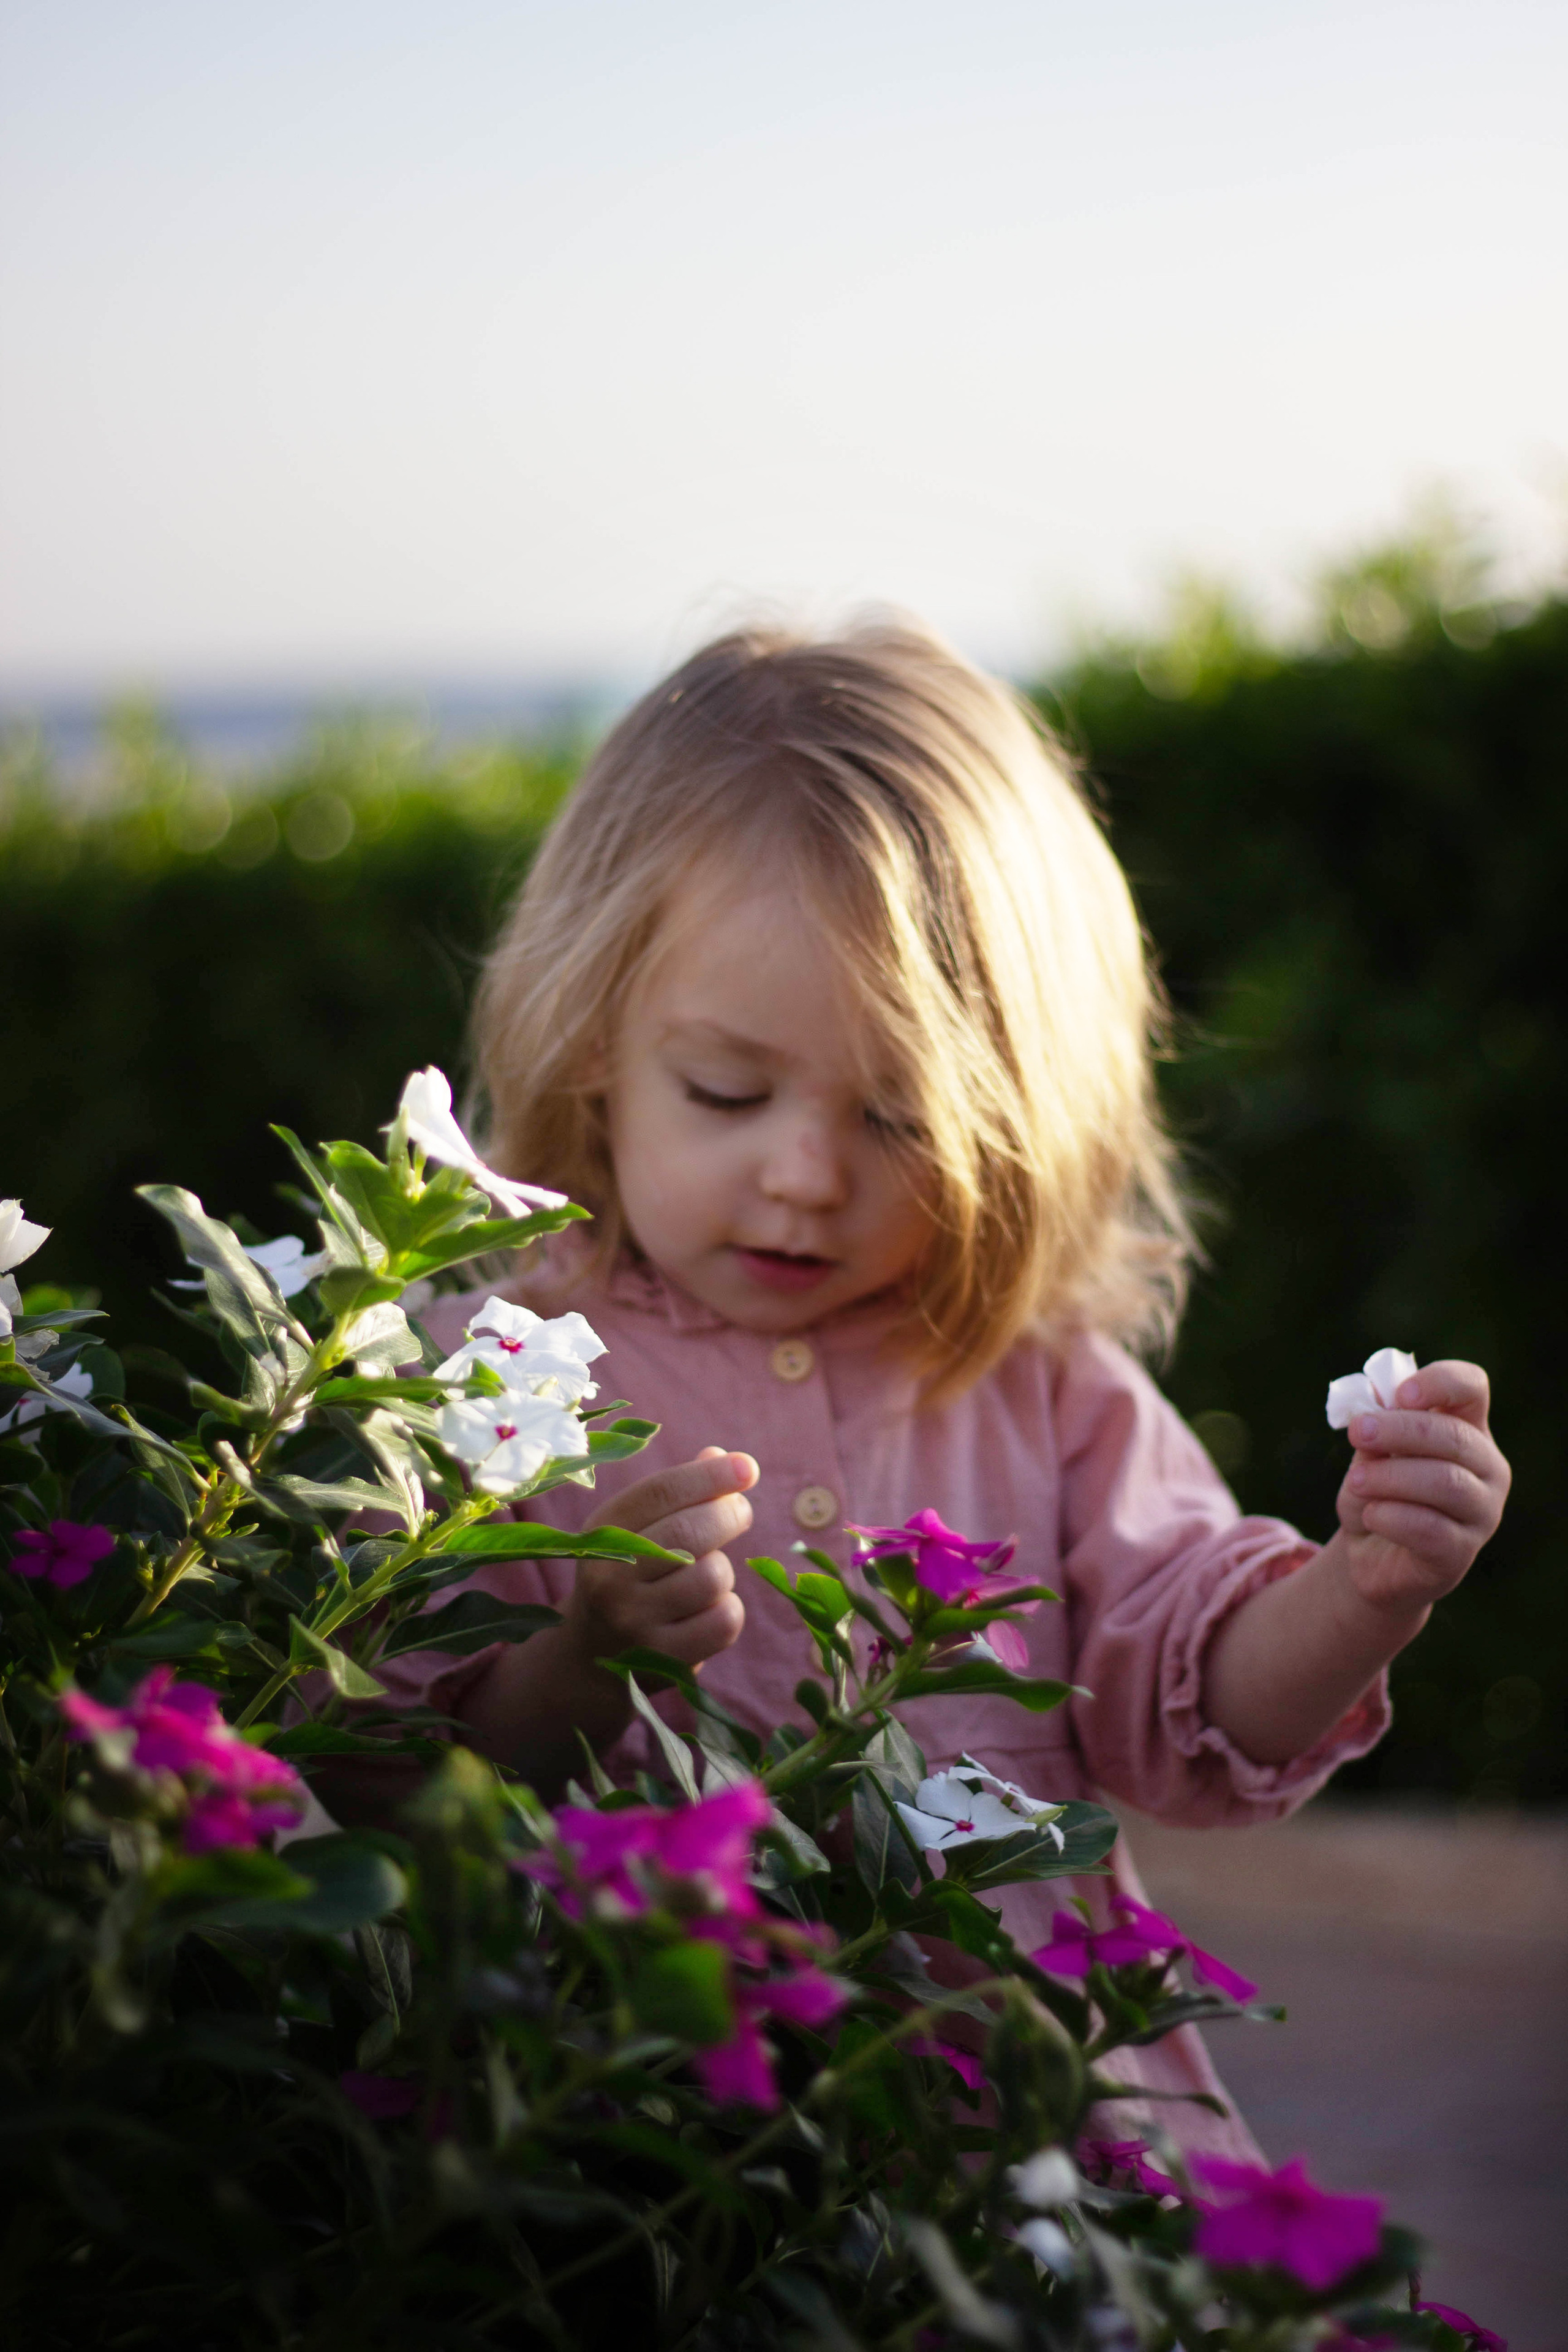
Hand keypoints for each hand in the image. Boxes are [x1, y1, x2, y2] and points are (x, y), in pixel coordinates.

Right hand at [564, 1445, 755, 1670]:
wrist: (591, 1654)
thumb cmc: (629, 1574)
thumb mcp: (637, 1529)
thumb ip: (677, 1493)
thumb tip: (727, 1458)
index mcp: (603, 1533)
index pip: (661, 1493)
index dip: (709, 1476)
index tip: (745, 1467)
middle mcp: (611, 1578)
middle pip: (691, 1532)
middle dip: (729, 1514)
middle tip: (739, 1512)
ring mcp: (634, 1623)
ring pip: (714, 1577)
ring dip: (722, 1572)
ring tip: (704, 1576)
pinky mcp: (662, 1660)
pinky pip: (724, 1621)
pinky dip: (727, 1610)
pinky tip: (705, 1612)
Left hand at [1335, 1359, 1509, 1612]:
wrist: (1369, 1554)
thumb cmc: (1376, 1492)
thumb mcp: (1369, 1453)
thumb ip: (1376, 1426)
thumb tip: (1375, 1395)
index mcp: (1467, 1428)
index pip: (1472, 1388)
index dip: (1440, 1383)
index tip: (1401, 1394)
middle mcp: (1487, 1468)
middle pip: (1456, 1436)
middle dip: (1400, 1430)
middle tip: (1358, 1432)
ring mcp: (1482, 1512)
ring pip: (1445, 1482)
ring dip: (1390, 1477)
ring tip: (1357, 1482)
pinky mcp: (1462, 1552)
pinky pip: (1429, 1528)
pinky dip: (1391, 1516)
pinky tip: (1371, 1516)